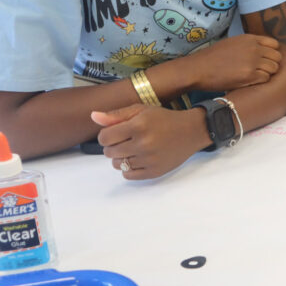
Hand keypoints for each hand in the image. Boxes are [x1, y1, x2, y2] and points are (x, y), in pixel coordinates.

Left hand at [94, 105, 208, 179]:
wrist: (191, 131)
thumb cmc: (164, 119)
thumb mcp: (142, 110)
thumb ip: (116, 115)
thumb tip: (93, 116)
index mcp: (138, 125)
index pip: (104, 137)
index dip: (107, 135)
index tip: (117, 132)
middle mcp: (143, 143)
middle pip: (109, 152)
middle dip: (114, 146)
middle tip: (127, 141)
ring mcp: (149, 159)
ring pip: (117, 165)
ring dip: (121, 158)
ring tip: (134, 150)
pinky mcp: (155, 171)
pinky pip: (128, 175)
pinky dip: (129, 169)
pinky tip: (138, 160)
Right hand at [185, 34, 281, 91]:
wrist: (198, 68)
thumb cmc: (212, 57)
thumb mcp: (232, 43)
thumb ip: (249, 44)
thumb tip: (262, 50)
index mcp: (250, 38)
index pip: (275, 44)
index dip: (272, 53)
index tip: (265, 59)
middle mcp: (254, 48)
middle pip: (277, 57)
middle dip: (272, 64)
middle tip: (262, 70)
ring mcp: (252, 62)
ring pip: (274, 68)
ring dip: (267, 73)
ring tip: (255, 76)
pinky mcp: (249, 75)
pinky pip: (266, 78)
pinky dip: (260, 81)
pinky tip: (250, 81)